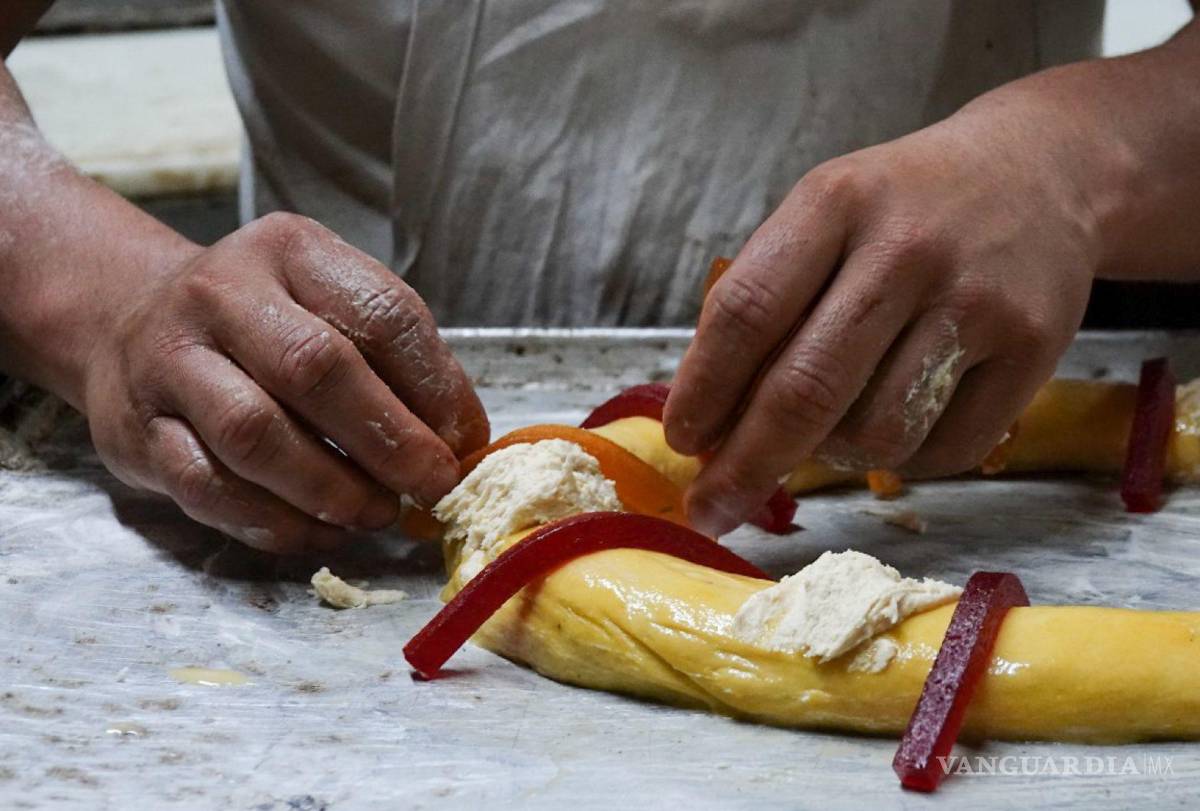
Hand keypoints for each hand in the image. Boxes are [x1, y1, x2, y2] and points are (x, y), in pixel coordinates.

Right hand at [83, 213, 488, 552]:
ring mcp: (170, 361)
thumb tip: (460, 444)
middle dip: (389, 441)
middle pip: (315, 369)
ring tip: (378, 513)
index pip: (381, 313)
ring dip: (332, 488)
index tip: (465, 443)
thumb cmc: (260, 323)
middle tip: (433, 487)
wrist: (127, 321)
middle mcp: (222, 294)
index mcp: (292, 252)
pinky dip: (277, 522)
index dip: (436, 387)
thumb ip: (395, 363)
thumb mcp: (328, 306)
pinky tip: (323, 531)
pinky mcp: (139, 431)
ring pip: (255, 434)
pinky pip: (210, 488)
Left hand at [665, 100, 1098, 535]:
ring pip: (875, 435)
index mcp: (836, 203)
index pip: (747, 313)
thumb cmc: (906, 206)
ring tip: (825, 433)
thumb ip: (767, 299)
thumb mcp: (825, 213)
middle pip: (804, 390)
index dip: (703, 390)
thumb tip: (711, 422)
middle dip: (745, 466)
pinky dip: (902, 459)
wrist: (1041, 171)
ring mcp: (976, 302)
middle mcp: (906, 250)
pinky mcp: (1036, 351)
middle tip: (712, 507)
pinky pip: (943, 451)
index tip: (680, 441)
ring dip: (830, 458)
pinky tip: (896, 422)